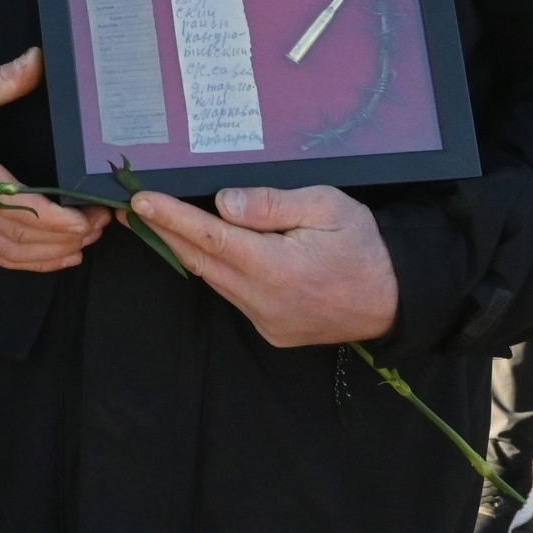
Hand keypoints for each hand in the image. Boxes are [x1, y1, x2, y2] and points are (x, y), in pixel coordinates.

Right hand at [0, 49, 108, 271]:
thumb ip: (4, 79)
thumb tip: (41, 59)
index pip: (17, 205)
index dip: (56, 219)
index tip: (88, 216)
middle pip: (20, 235)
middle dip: (66, 236)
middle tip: (102, 222)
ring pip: (12, 251)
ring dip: (53, 252)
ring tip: (88, 239)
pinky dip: (31, 262)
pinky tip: (58, 257)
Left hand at [130, 184, 398, 347]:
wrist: (397, 298)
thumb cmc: (364, 245)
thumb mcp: (326, 206)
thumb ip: (271, 205)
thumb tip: (223, 203)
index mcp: (278, 268)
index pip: (211, 239)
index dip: (172, 219)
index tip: (141, 202)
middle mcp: (266, 301)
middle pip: (202, 262)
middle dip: (166, 233)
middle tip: (135, 209)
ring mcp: (267, 320)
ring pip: (215, 280)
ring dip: (188, 252)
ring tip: (162, 222)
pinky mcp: (272, 330)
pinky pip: (234, 295)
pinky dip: (217, 271)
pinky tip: (208, 251)